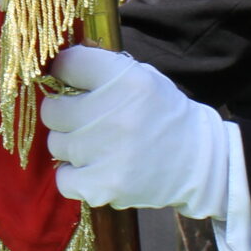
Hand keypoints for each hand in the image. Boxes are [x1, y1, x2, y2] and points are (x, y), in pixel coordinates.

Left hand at [39, 44, 234, 218]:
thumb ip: (101, 69)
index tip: (71, 82)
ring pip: (56, 144)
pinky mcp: (104, 186)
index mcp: (125, 79)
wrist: (199, 161)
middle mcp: (114, 113)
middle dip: (64, 114)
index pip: (67, 64)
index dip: (64, 72)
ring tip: (98, 146)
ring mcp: (107, 152)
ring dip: (71, 145)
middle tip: (84, 120)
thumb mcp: (142, 77)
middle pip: (52, 110)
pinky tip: (95, 170)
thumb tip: (56, 67)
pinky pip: (63, 179)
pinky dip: (75, 177)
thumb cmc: (162, 114)